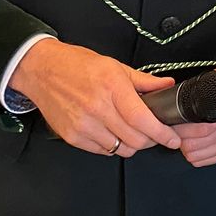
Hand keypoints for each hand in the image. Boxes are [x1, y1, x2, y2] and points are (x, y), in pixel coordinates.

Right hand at [10, 39, 179, 157]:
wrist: (42, 70)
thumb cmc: (77, 65)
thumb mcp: (115, 66)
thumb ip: (144, 81)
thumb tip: (167, 86)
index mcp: (112, 88)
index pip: (143, 120)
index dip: (162, 134)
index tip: (173, 139)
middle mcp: (97, 109)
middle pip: (134, 140)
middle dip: (151, 140)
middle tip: (155, 133)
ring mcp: (83, 125)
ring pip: (120, 149)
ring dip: (131, 144)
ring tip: (132, 131)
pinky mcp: (72, 137)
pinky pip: (102, 151)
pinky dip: (113, 146)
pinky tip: (112, 132)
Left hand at [175, 60, 215, 167]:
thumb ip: (199, 92)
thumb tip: (175, 101)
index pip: (198, 130)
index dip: (178, 129)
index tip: (170, 123)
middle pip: (195, 147)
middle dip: (180, 139)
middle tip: (175, 130)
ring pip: (199, 157)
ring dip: (188, 148)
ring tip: (185, 136)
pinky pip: (209, 160)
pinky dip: (198, 154)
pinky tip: (197, 143)